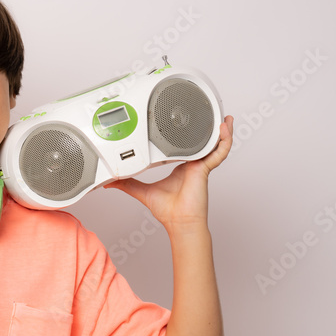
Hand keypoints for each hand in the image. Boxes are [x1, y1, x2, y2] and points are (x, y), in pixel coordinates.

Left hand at [104, 115, 233, 229]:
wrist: (179, 221)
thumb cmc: (168, 210)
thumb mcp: (142, 192)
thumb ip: (127, 184)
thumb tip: (111, 181)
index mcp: (180, 167)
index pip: (185, 147)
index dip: (186, 136)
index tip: (183, 124)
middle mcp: (192, 165)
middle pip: (203, 143)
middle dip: (208, 130)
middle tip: (209, 114)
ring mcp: (201, 166)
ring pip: (215, 145)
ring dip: (220, 132)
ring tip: (223, 119)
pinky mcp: (205, 169)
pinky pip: (219, 152)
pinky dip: (224, 141)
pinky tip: (224, 129)